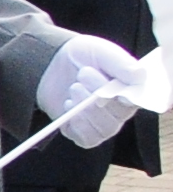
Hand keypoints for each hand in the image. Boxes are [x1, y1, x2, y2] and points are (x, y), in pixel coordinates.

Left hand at [37, 31, 160, 147]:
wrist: (52, 64)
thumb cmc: (83, 57)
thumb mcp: (101, 52)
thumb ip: (121, 63)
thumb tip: (139, 75)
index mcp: (132, 91)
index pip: (138, 101)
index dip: (128, 99)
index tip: (117, 93)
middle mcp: (121, 111)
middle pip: (118, 116)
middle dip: (97, 95)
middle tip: (83, 74)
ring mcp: (103, 123)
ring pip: (104, 129)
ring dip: (86, 109)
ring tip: (74, 87)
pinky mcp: (83, 132)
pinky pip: (87, 139)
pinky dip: (77, 124)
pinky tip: (69, 105)